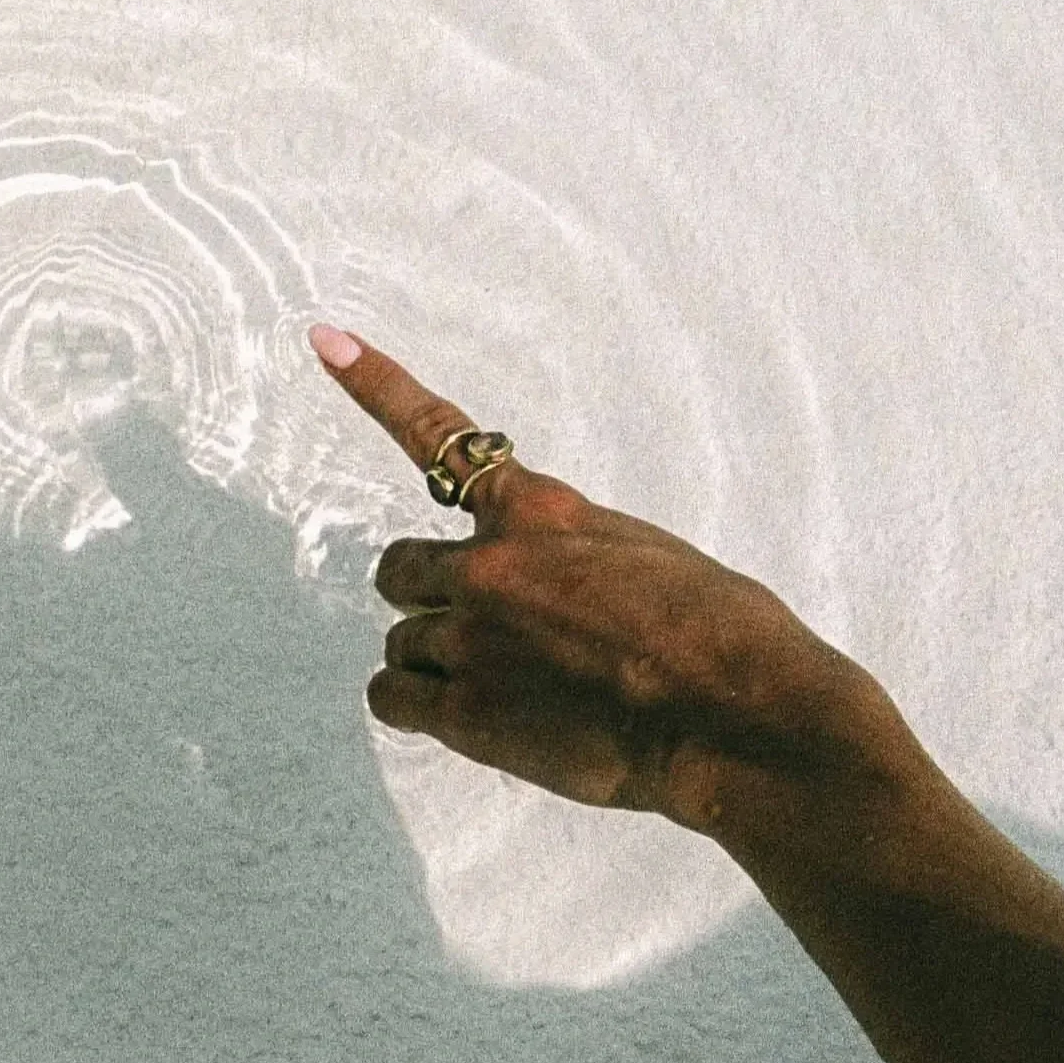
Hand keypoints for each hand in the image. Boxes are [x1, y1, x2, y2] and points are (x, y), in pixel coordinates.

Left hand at [309, 324, 891, 832]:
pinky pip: (391, 697)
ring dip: (438, 663)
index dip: (374, 384)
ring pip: (401, 641)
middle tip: (488, 632)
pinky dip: (417, 707)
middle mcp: (488, 564)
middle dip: (432, 596)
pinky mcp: (462, 711)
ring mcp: (468, 637)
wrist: (737, 716)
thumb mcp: (647, 556)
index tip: (326, 340)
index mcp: (539, 510)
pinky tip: (472, 721)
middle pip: (401, 569)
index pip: (437, 432)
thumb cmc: (721, 636)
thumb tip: (550, 593)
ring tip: (513, 693)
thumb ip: (573, 557)